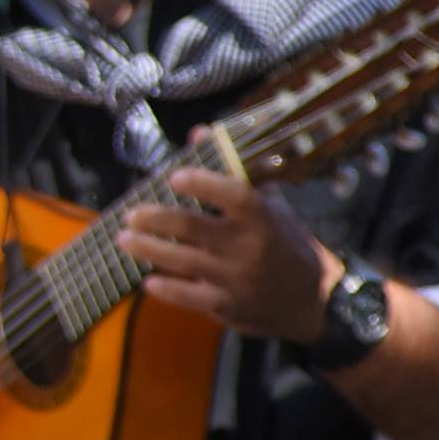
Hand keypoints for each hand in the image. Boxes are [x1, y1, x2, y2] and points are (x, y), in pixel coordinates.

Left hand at [116, 150, 338, 343]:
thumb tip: (199, 133)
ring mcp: (238, 278)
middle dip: (155, 219)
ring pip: (183, 261)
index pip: (233, 195)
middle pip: (193, 227)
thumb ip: (233, 172)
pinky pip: (191, 297)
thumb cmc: (284, 244)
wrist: (314, 300)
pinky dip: (167, 288)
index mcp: (263, 217)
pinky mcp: (230, 306)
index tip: (173, 176)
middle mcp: (249, 247)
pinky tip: (146, 280)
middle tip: (131, 214)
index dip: (202, 183)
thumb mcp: (270, 206)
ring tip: (123, 239)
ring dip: (148, 249)